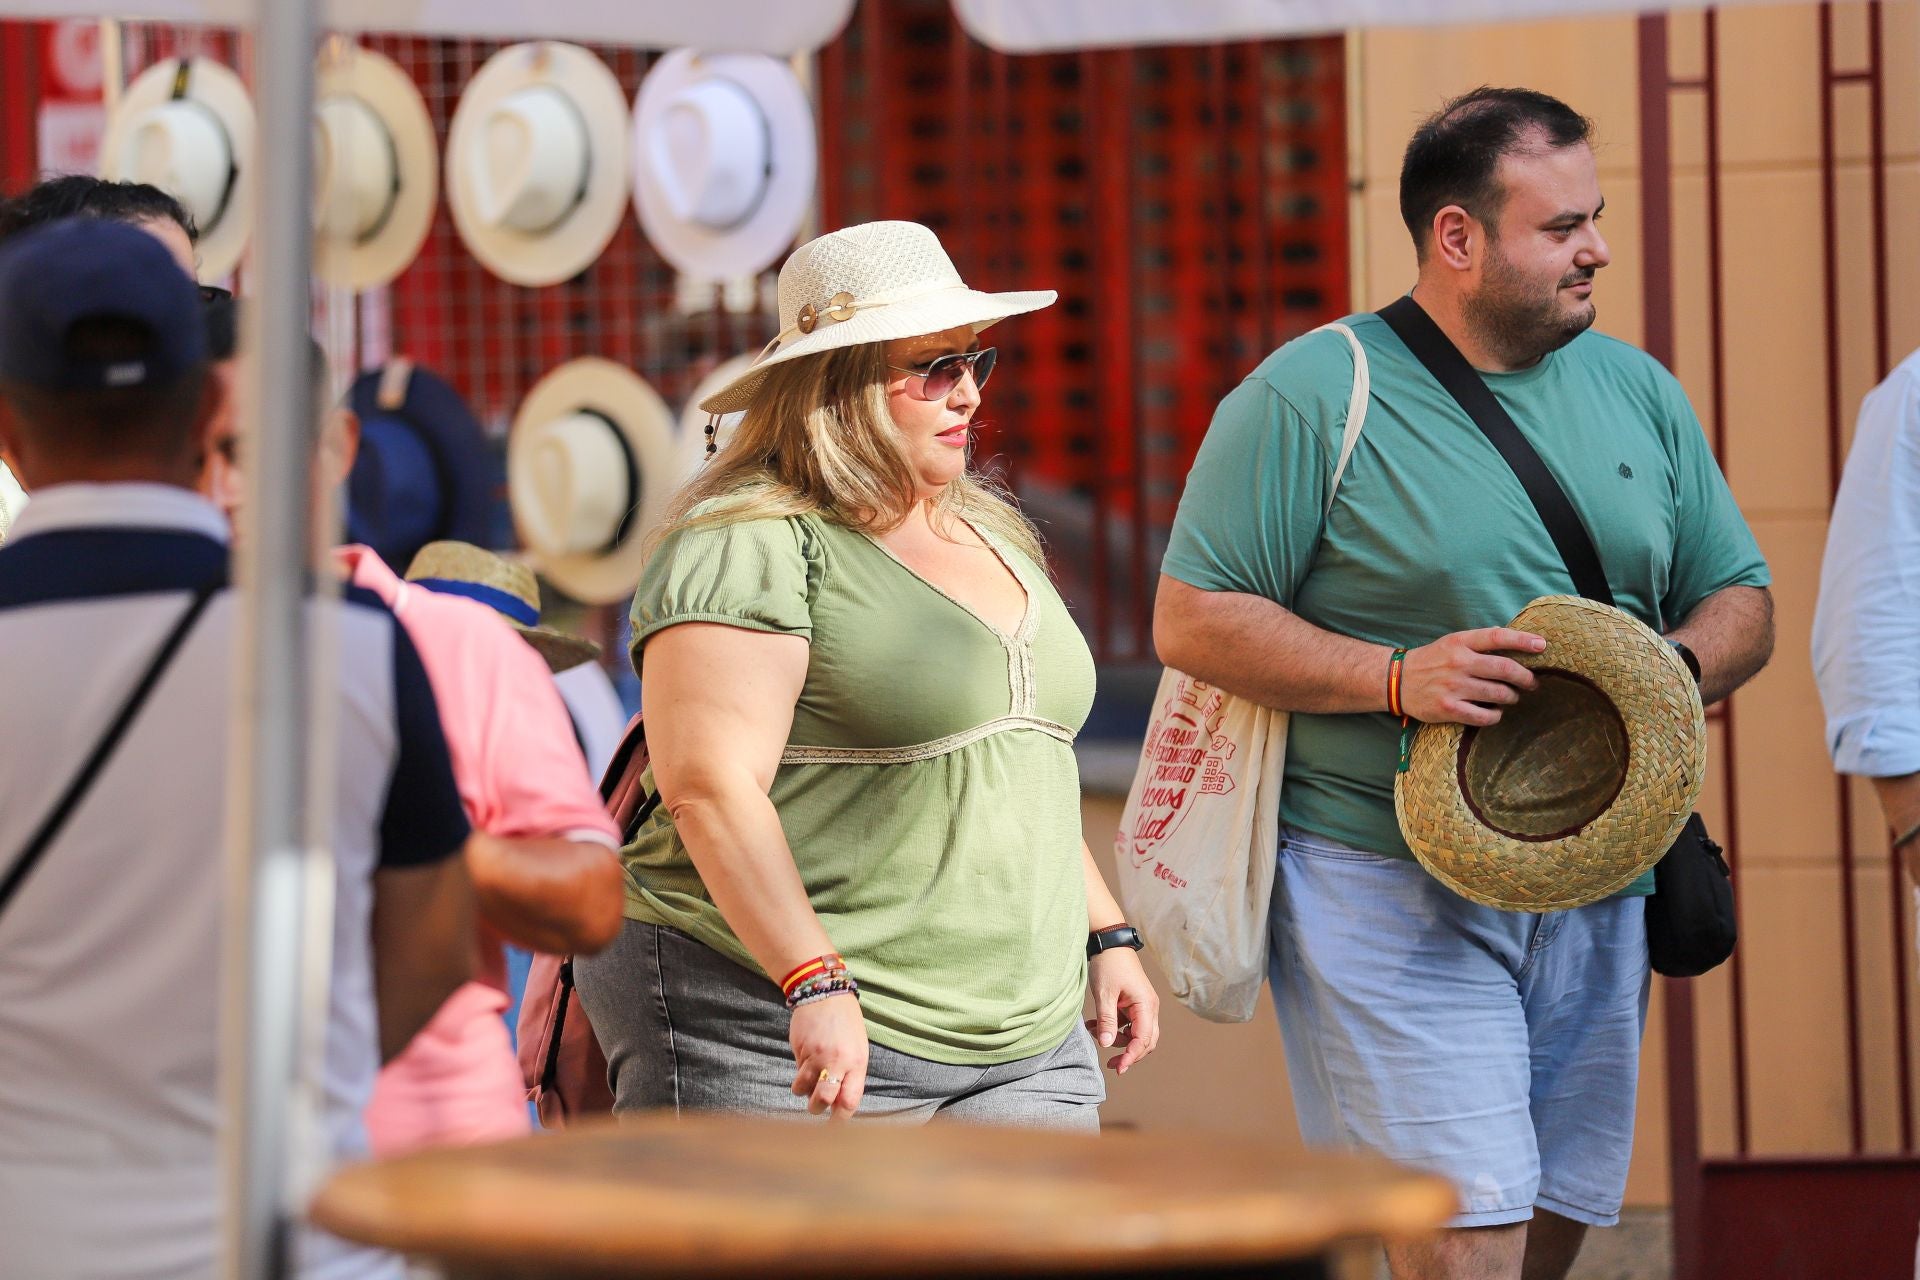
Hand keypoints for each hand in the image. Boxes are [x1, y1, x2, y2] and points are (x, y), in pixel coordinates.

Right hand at [788, 993, 868, 1119]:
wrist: (825, 993)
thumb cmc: (847, 1023)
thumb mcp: (858, 1048)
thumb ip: (851, 1074)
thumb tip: (838, 1102)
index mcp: (857, 1062)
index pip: (849, 1100)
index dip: (840, 1117)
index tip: (835, 1123)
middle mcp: (837, 1061)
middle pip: (823, 1100)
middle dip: (817, 1109)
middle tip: (816, 1107)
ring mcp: (816, 1055)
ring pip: (804, 1089)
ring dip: (804, 1092)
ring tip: (808, 1085)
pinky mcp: (800, 1050)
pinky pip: (797, 1072)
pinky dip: (800, 1074)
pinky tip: (805, 1063)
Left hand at [1086, 948, 1159, 1073]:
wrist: (1109, 942)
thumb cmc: (1109, 964)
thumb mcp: (1104, 993)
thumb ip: (1106, 1020)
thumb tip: (1106, 1045)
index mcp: (1146, 1005)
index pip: (1143, 1039)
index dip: (1131, 1056)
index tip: (1118, 1068)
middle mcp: (1149, 1008)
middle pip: (1145, 1041)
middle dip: (1129, 1054)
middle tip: (1111, 1065)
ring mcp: (1141, 1006)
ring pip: (1135, 1035)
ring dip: (1117, 1039)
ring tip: (1094, 1031)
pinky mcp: (1132, 1004)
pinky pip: (1127, 1025)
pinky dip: (1113, 1028)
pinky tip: (1094, 1025)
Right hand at [1398, 628, 1545, 726]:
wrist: (1397, 681)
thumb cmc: (1430, 661)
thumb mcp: (1451, 643)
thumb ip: (1479, 643)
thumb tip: (1512, 641)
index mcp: (1459, 643)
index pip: (1497, 637)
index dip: (1523, 640)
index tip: (1542, 645)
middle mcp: (1458, 663)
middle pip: (1505, 669)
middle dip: (1525, 678)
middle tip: (1532, 683)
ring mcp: (1453, 687)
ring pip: (1499, 694)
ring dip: (1511, 697)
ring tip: (1511, 697)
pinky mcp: (1449, 709)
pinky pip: (1485, 716)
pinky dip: (1495, 715)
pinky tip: (1494, 712)